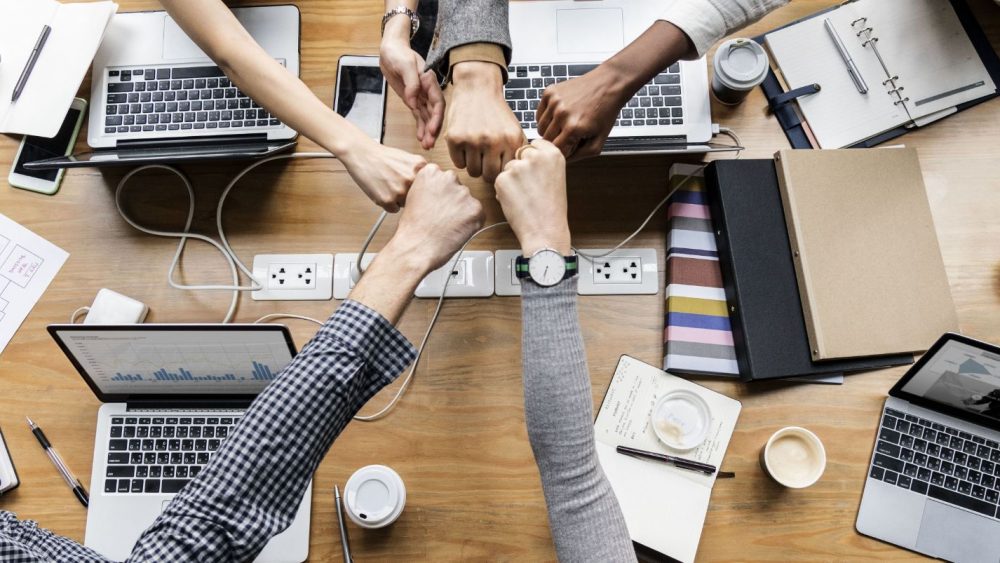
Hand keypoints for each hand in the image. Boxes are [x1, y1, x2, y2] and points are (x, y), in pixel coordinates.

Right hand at [339, 139, 425, 212]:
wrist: (363, 154)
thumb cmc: (384, 157)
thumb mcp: (410, 159)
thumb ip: (422, 174)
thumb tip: (433, 189)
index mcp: (421, 168)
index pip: (429, 188)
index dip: (421, 189)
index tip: (417, 189)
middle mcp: (412, 179)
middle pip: (418, 198)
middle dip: (410, 195)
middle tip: (398, 185)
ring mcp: (400, 191)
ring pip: (406, 205)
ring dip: (399, 200)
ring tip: (389, 186)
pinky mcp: (387, 200)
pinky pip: (393, 210)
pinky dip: (388, 204)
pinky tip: (383, 191)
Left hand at [380, 26, 443, 148]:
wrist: (390, 50)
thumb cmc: (398, 53)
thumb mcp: (405, 65)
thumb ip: (412, 83)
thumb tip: (413, 101)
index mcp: (429, 81)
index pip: (437, 102)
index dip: (437, 117)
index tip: (432, 129)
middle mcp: (427, 90)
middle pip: (434, 113)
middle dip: (433, 128)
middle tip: (430, 143)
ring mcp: (420, 96)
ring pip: (427, 117)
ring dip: (427, 131)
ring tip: (427, 146)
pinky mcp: (412, 99)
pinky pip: (418, 115)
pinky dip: (420, 127)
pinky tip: (421, 138)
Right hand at [387, 163, 484, 271]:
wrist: (417, 247)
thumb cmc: (413, 227)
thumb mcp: (413, 196)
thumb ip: (429, 187)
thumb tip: (441, 190)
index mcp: (431, 172)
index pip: (443, 177)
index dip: (440, 193)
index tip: (436, 203)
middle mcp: (449, 178)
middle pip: (457, 187)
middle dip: (453, 200)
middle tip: (442, 216)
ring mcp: (464, 193)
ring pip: (467, 201)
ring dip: (462, 212)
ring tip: (447, 225)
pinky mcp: (475, 209)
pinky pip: (477, 214)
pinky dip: (470, 223)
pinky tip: (455, 230)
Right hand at [444, 61, 524, 182]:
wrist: (477, 89)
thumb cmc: (496, 112)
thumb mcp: (514, 130)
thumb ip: (516, 152)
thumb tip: (515, 176)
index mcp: (511, 140)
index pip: (506, 172)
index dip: (501, 170)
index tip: (498, 164)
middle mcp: (493, 141)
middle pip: (489, 176)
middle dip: (487, 171)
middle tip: (485, 160)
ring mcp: (472, 140)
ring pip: (473, 172)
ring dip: (474, 165)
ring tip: (476, 151)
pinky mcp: (455, 139)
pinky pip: (458, 164)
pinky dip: (461, 158)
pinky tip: (466, 146)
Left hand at [494, 140, 570, 254]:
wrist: (545, 230)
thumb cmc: (551, 209)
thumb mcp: (555, 177)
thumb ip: (542, 162)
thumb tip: (525, 155)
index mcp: (553, 154)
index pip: (534, 145)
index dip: (532, 159)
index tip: (536, 171)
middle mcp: (536, 156)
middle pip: (519, 154)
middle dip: (521, 168)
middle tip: (530, 188)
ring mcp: (518, 167)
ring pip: (508, 168)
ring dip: (511, 180)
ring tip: (525, 198)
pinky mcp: (503, 179)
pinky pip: (499, 180)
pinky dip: (503, 191)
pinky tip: (517, 202)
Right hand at [536, 65, 627, 159]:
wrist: (608, 84)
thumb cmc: (605, 112)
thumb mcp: (599, 141)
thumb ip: (580, 155)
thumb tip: (563, 161)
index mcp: (573, 128)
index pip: (556, 151)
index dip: (564, 151)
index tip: (572, 146)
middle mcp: (561, 114)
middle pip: (546, 140)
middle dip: (557, 141)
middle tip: (570, 135)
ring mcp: (554, 101)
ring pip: (540, 128)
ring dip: (550, 130)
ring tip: (565, 125)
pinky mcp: (550, 92)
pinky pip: (539, 114)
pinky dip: (547, 118)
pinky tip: (560, 115)